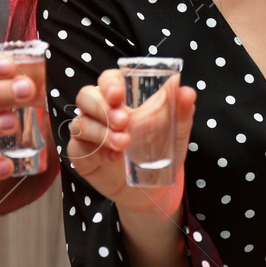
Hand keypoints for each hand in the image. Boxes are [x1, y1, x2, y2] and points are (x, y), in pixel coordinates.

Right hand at [67, 68, 195, 224]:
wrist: (151, 187)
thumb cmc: (159, 150)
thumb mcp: (175, 130)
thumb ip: (181, 110)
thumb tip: (187, 92)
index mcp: (120, 97)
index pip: (107, 79)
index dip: (109, 83)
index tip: (118, 94)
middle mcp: (99, 110)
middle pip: (86, 96)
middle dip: (102, 107)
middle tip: (123, 121)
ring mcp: (87, 132)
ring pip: (81, 122)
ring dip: (101, 131)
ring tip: (124, 143)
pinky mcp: (81, 153)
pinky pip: (78, 147)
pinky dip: (95, 151)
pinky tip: (113, 158)